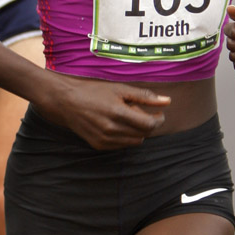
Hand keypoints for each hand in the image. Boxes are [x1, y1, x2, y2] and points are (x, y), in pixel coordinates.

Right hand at [37, 74, 170, 149]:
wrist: (67, 102)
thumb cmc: (94, 91)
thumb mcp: (120, 89)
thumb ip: (144, 97)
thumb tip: (168, 101)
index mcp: (118, 113)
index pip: (149, 125)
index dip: (158, 120)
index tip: (158, 113)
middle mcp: (112, 130)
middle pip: (144, 134)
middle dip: (148, 124)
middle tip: (141, 112)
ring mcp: (105, 140)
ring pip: (134, 142)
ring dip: (137, 131)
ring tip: (128, 117)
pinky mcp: (99, 146)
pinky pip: (122, 145)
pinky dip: (126, 136)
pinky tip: (118, 124)